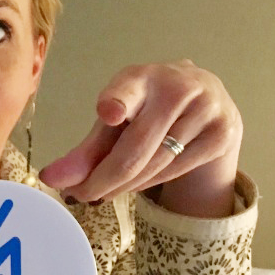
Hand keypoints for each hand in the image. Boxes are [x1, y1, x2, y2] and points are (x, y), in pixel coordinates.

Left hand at [39, 60, 241, 217]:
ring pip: (153, 167)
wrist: (208, 101)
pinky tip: (132, 185)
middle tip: (77, 196)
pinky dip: (146, 186)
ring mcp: (205, 110)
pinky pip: (173, 172)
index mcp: (140, 78)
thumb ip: (86, 151)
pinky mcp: (221, 135)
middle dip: (100, 181)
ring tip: (99, 192)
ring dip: (120, 188)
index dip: (117, 102)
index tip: (108, 113)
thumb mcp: (115, 121)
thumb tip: (52, 180)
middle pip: (133, 151)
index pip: (126, 91)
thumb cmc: (148, 110)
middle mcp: (177, 88)